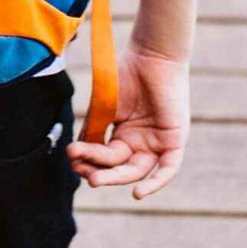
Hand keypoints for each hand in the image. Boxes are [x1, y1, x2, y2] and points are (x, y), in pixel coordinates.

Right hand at [68, 49, 186, 198]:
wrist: (152, 54)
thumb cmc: (127, 73)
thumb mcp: (104, 107)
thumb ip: (93, 131)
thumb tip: (74, 157)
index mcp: (125, 135)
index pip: (107, 157)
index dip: (89, 160)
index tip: (71, 158)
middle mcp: (142, 142)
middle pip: (121, 167)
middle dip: (101, 172)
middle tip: (82, 174)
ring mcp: (158, 142)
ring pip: (138, 170)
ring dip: (116, 177)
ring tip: (95, 179)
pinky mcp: (175, 140)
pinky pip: (168, 169)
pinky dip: (155, 183)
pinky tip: (138, 193)